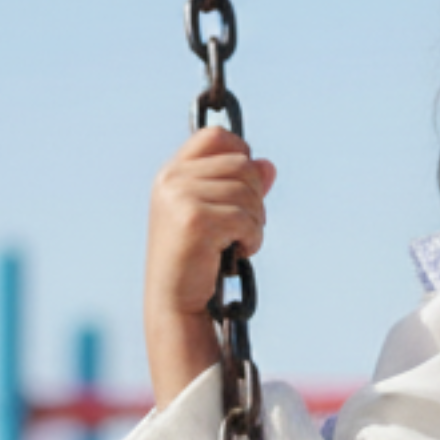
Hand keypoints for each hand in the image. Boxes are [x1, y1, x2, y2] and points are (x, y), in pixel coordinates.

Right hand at [144, 127, 277, 405]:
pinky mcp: (195, 219)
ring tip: (236, 244)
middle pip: (243, 165)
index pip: (217, 137)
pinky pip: (246, 218)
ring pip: (249, 192)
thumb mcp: (217, 218)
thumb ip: (239, 188)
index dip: (241, 155)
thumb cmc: (196, 263)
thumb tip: (268, 165)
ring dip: (254, 223)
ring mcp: (181, 196)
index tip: (244, 189)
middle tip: (241, 230)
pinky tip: (235, 254)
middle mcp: (172, 178)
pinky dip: (252, 240)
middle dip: (255, 199)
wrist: (175, 303)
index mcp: (172, 172)